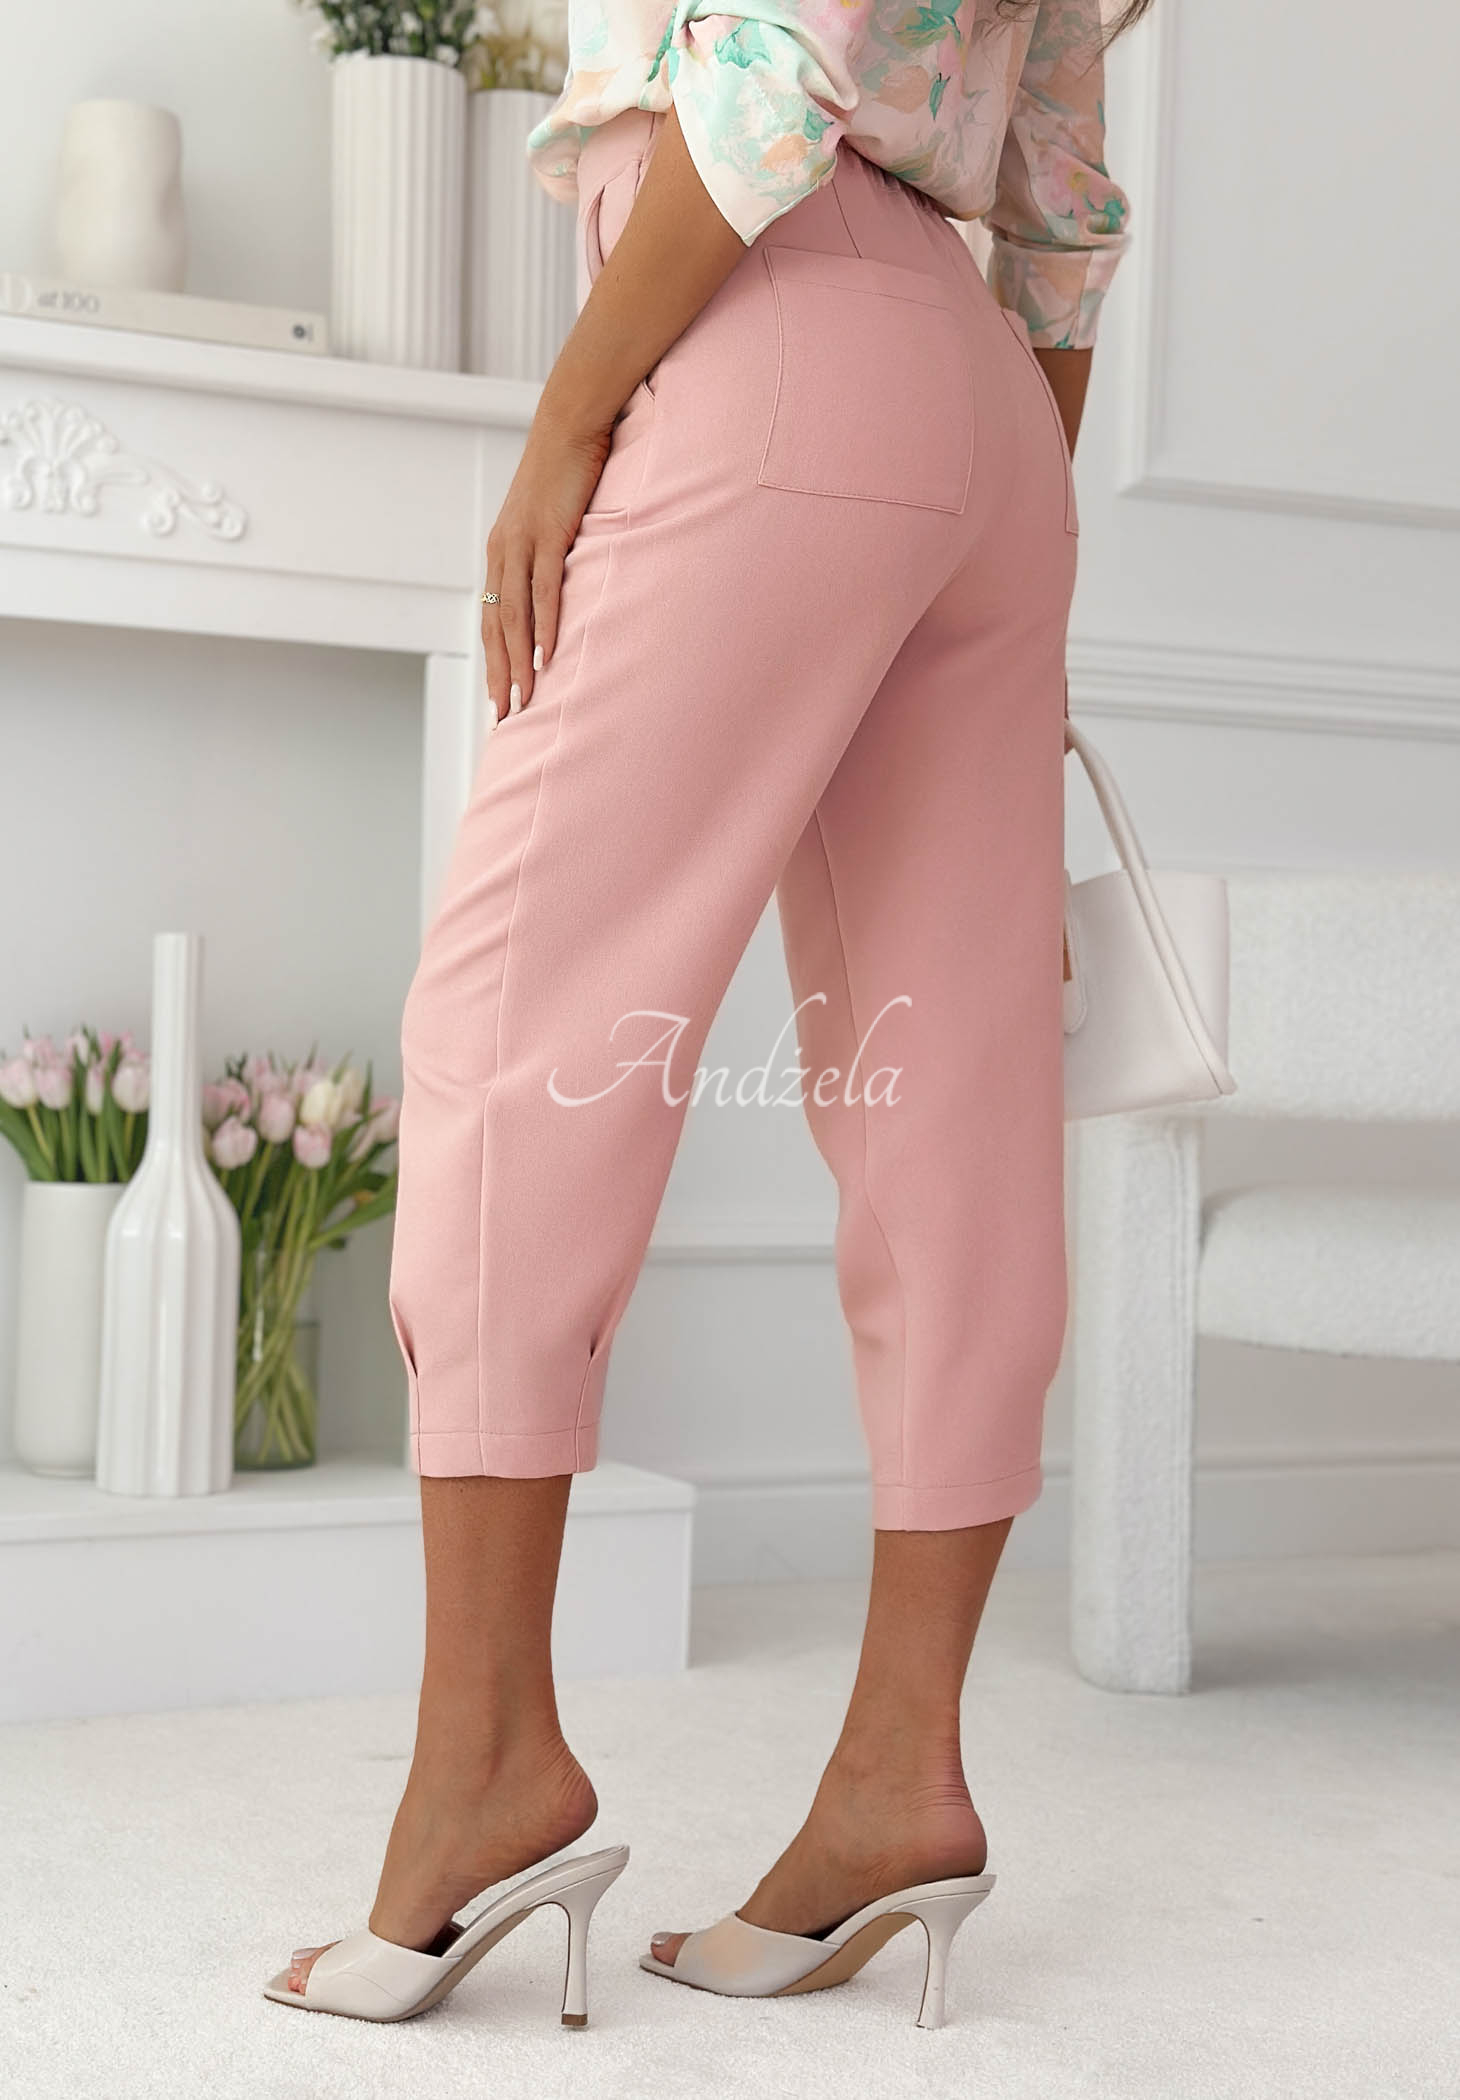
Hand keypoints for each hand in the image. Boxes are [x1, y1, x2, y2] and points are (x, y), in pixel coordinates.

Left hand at [481, 409, 614, 722]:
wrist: (570, 426)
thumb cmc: (565, 475)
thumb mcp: (550, 522)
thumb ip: (548, 557)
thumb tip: (559, 592)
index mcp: (501, 554)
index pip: (493, 619)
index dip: (493, 662)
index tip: (498, 700)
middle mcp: (503, 552)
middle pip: (497, 626)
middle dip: (499, 675)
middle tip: (504, 717)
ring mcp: (523, 543)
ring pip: (515, 615)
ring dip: (519, 661)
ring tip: (523, 698)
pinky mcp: (548, 533)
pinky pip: (544, 589)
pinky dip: (544, 625)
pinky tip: (546, 655)